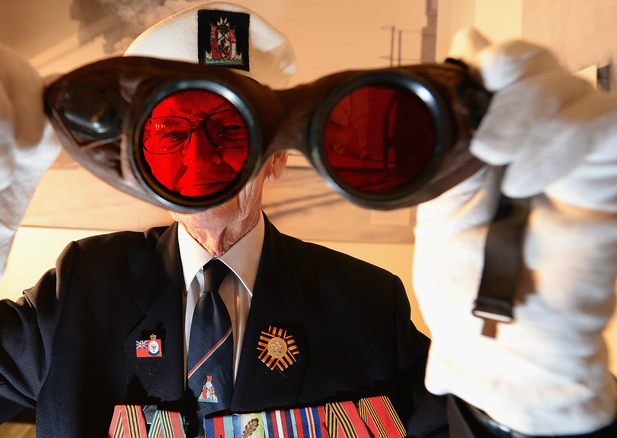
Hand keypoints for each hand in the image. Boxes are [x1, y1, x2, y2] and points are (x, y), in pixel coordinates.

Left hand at [413, 28, 616, 434]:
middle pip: (546, 71)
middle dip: (514, 77)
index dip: (496, 57)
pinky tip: (528, 179)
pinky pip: (608, 128)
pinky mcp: (608, 185)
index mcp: (497, 145)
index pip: (512, 74)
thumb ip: (450, 149)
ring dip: (532, 113)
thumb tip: (445, 90)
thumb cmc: (463, 283)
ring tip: (501, 164)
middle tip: (485, 136)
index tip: (468, 60)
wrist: (498, 347)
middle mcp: (542, 145)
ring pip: (578, 90)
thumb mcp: (440, 208)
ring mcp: (580, 164)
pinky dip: (565, 139)